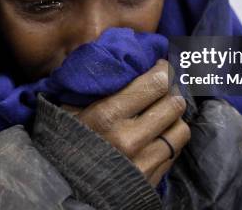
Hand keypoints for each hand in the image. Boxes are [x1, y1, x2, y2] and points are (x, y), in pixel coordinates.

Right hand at [63, 60, 190, 185]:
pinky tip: (159, 133)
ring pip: (180, 128)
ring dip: (174, 116)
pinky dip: (171, 138)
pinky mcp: (149, 180)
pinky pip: (175, 151)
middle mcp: (128, 139)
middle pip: (173, 103)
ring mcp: (141, 163)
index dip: (163, 70)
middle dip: (172, 91)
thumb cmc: (64, 141)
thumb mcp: (70, 108)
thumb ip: (91, 84)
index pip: (155, 84)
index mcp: (106, 116)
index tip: (161, 67)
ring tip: (164, 111)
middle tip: (165, 87)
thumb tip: (110, 53)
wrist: (61, 188)